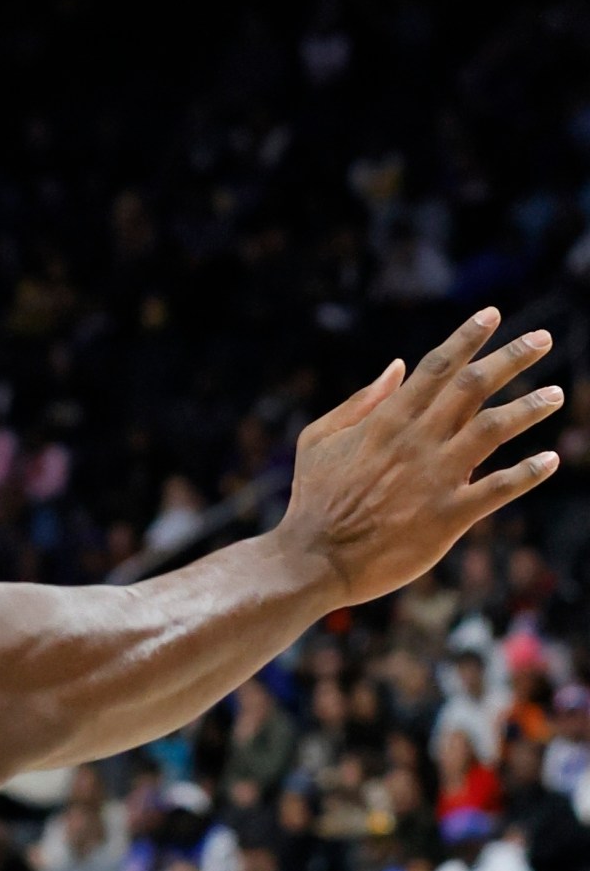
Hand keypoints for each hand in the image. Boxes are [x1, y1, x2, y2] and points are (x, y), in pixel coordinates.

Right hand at [279, 309, 560, 606]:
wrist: (317, 557)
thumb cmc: (314, 496)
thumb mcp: (321, 436)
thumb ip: (362, 400)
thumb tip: (397, 366)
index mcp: (388, 417)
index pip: (437, 365)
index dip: (467, 336)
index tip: (491, 313)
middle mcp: (418, 439)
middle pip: (473, 386)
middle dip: (511, 358)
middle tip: (542, 339)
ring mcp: (436, 477)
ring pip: (493, 430)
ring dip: (528, 408)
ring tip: (556, 393)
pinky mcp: (449, 517)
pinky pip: (497, 490)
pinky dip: (527, 473)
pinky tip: (552, 459)